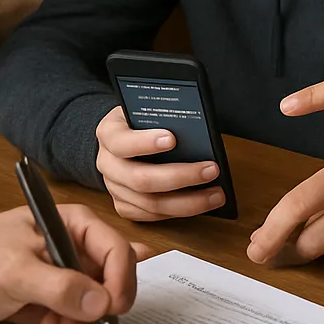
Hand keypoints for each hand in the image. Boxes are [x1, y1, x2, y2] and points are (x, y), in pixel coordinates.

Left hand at [0, 204, 148, 323]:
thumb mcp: (17, 272)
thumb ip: (60, 286)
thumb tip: (102, 304)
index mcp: (73, 224)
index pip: (115, 248)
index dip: (120, 279)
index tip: (113, 310)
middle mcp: (73, 246)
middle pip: (109, 278)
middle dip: (99, 308)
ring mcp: (62, 273)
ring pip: (93, 303)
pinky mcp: (49, 298)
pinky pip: (73, 317)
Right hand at [96, 106, 225, 221]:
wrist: (121, 137)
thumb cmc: (141, 120)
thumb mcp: (146, 108)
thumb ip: (163, 116)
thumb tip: (196, 127)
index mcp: (109, 134)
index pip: (122, 142)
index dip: (146, 142)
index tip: (173, 139)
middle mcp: (107, 164)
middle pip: (140, 179)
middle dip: (180, 176)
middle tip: (211, 169)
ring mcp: (114, 188)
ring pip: (150, 203)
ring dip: (188, 201)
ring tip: (216, 193)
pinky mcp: (124, 206)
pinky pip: (151, 216)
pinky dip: (179, 211)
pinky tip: (201, 204)